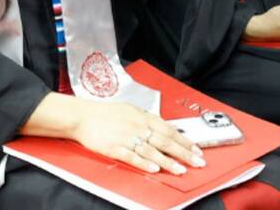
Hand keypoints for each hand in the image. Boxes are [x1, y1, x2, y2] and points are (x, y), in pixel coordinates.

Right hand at [69, 100, 205, 175]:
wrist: (83, 116)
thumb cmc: (105, 113)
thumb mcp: (131, 110)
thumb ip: (148, 119)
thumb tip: (165, 126)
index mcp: (143, 117)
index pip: (169, 130)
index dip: (184, 140)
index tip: (196, 149)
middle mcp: (138, 127)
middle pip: (165, 141)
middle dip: (183, 153)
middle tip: (197, 162)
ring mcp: (127, 138)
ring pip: (152, 151)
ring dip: (168, 162)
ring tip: (181, 170)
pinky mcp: (115, 149)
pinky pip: (132, 157)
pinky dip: (144, 164)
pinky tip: (155, 170)